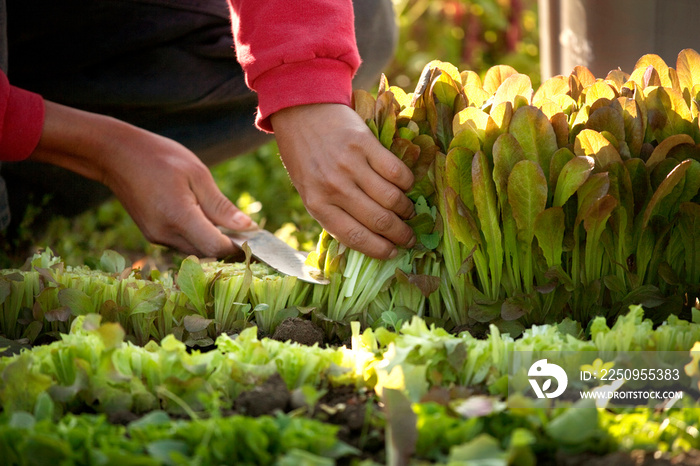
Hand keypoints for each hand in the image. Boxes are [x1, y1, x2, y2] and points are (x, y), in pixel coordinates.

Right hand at [31, 101, 251, 256]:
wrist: (115, 154)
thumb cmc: (159, 156)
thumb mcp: (197, 174)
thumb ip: (221, 205)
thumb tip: (248, 227)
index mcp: (179, 217)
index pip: (216, 247)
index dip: (239, 248)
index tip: (256, 241)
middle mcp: (165, 233)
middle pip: (207, 253)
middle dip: (230, 247)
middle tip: (250, 235)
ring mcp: (156, 237)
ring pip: (195, 250)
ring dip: (214, 242)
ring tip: (231, 226)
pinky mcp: (152, 234)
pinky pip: (183, 242)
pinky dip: (198, 236)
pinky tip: (206, 219)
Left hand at [271, 103, 415, 258]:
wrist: (300, 112)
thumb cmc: (304, 155)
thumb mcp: (308, 188)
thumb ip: (332, 210)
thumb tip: (366, 236)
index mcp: (317, 204)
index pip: (355, 237)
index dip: (379, 249)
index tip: (393, 253)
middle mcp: (334, 187)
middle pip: (378, 220)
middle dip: (400, 234)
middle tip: (409, 237)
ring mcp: (350, 165)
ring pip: (392, 198)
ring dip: (406, 209)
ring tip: (409, 212)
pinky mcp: (365, 143)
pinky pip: (396, 171)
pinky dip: (406, 182)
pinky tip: (406, 185)